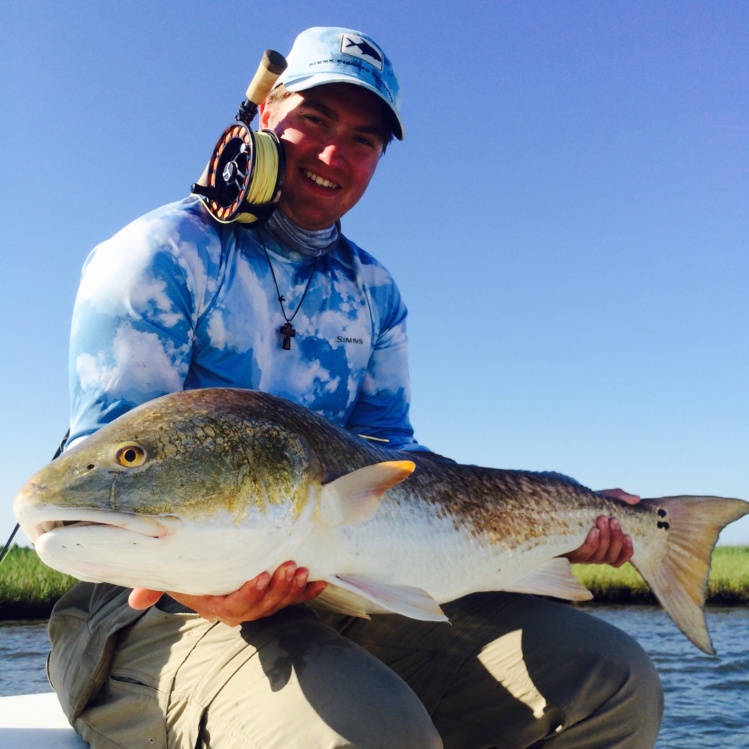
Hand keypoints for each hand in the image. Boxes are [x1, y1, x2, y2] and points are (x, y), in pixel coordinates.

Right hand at [127, 561, 327, 625]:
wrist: (209, 573)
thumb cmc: (191, 573)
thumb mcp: (173, 577)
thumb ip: (155, 587)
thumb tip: (133, 600)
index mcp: (217, 606)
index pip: (235, 607)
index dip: (249, 593)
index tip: (260, 574)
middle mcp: (240, 610)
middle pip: (262, 607)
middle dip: (277, 589)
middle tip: (289, 566)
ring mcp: (259, 604)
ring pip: (279, 604)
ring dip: (293, 589)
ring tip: (302, 569)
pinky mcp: (275, 596)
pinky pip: (295, 600)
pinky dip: (308, 592)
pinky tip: (321, 581)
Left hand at [564, 489, 639, 567]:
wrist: (557, 506)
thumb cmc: (582, 504)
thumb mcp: (601, 499)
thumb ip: (619, 498)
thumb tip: (636, 498)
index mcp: (604, 547)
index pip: (620, 557)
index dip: (627, 551)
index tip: (629, 535)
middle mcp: (595, 555)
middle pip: (611, 555)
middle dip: (615, 537)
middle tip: (612, 519)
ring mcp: (583, 556)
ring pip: (600, 555)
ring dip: (605, 537)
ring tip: (602, 519)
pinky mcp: (570, 553)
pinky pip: (584, 553)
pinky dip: (592, 542)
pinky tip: (593, 530)